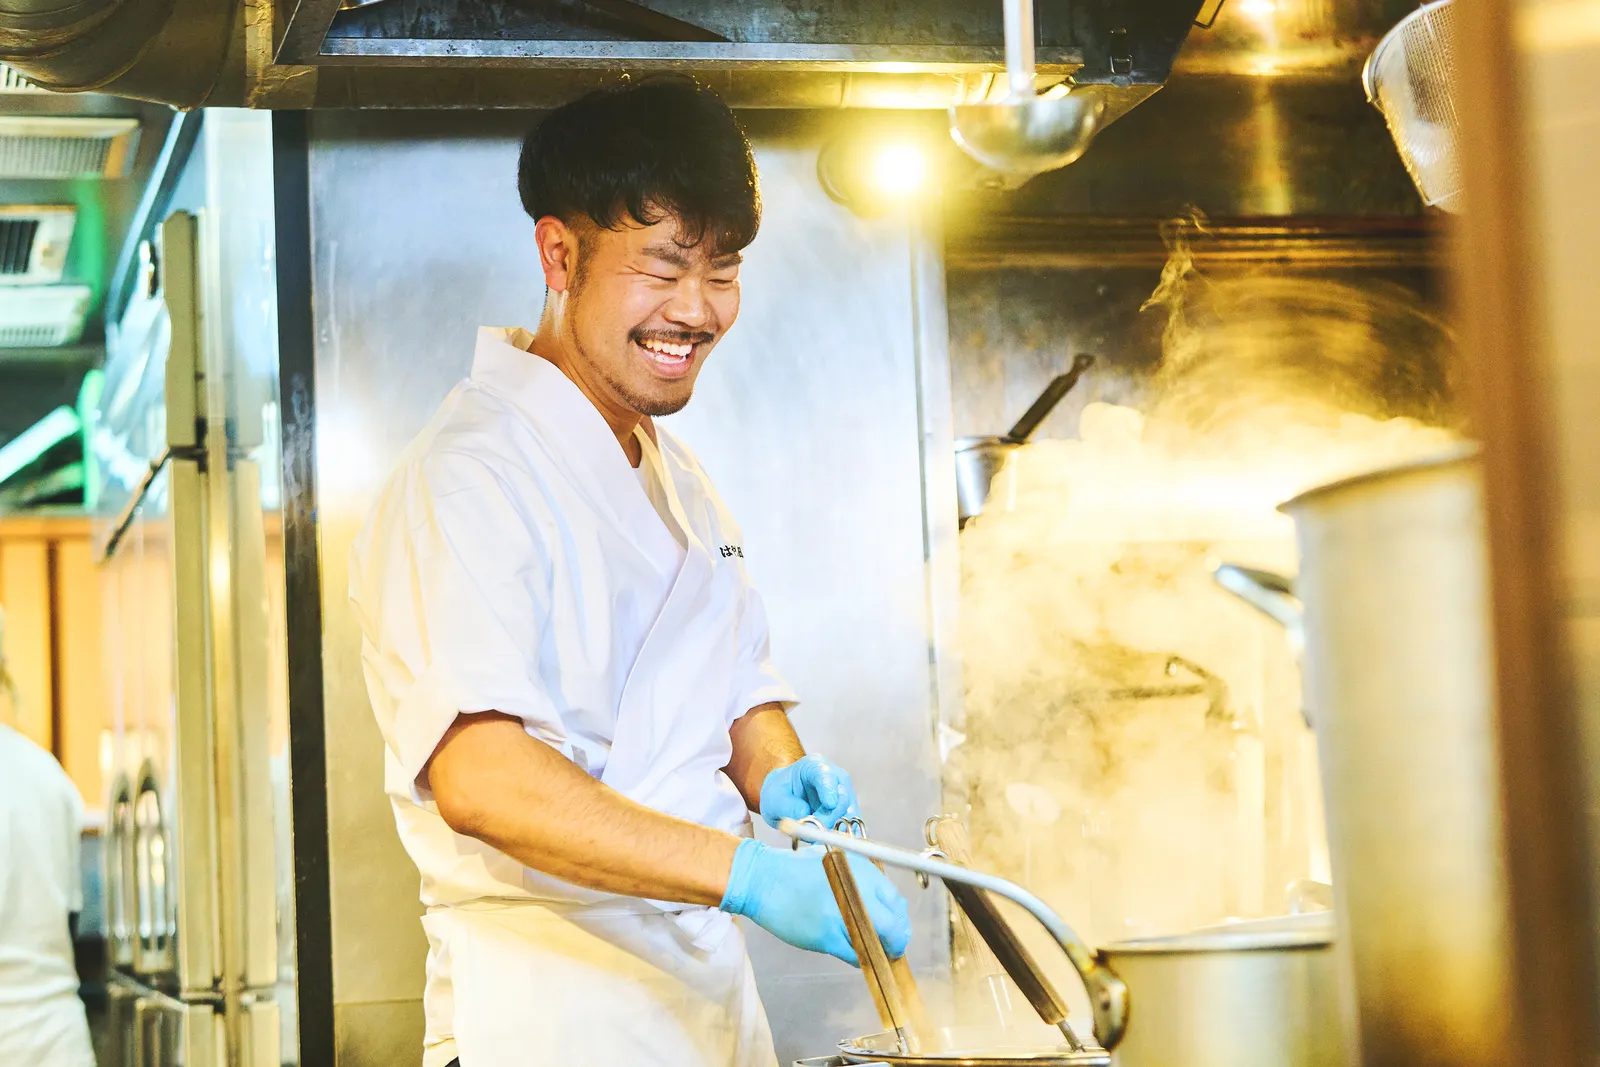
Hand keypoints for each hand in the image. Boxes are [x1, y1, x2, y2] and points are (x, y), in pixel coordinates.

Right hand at [720, 839, 910, 965]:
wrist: (764, 880)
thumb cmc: (798, 870)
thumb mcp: (837, 862)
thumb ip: (863, 882)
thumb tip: (888, 907)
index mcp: (861, 871)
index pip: (896, 901)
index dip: (900, 920)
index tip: (898, 928)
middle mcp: (856, 891)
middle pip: (892, 926)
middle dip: (897, 940)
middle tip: (894, 947)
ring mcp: (841, 915)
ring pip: (874, 944)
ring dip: (879, 951)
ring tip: (876, 951)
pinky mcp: (826, 936)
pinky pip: (854, 955)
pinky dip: (860, 958)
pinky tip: (857, 954)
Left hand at [759, 754, 858, 828]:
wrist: (785, 800)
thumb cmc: (779, 794)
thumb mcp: (774, 799)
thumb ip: (787, 807)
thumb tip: (805, 816)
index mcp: (814, 766)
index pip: (826, 775)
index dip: (829, 790)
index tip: (829, 804)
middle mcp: (835, 778)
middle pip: (841, 797)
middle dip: (829, 817)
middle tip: (813, 832)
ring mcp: (844, 796)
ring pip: (848, 815)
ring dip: (834, 830)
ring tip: (814, 838)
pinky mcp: (847, 813)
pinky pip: (850, 827)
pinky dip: (839, 836)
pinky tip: (824, 841)